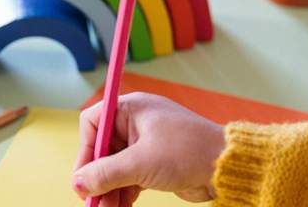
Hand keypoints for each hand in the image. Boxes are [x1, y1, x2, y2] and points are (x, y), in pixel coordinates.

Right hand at [72, 92, 224, 205]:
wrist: (228, 167)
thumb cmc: (187, 152)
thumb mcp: (141, 163)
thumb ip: (106, 173)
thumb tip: (79, 183)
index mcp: (131, 109)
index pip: (93, 122)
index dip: (85, 149)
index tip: (82, 176)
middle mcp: (136, 123)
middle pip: (102, 149)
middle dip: (96, 177)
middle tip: (91, 201)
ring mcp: (145, 144)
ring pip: (115, 167)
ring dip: (108, 189)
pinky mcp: (155, 163)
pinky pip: (129, 177)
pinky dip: (123, 192)